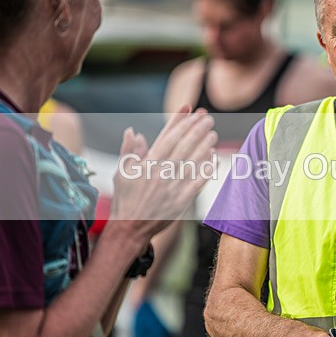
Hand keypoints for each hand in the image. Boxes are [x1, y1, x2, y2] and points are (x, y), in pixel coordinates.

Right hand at [111, 107, 216, 241]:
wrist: (129, 228)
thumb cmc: (125, 199)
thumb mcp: (122, 173)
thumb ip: (129, 152)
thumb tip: (133, 132)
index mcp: (147, 164)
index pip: (167, 136)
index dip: (179, 120)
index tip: (189, 108)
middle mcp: (160, 173)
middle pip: (183, 145)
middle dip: (196, 129)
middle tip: (207, 117)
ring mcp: (172, 187)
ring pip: (192, 161)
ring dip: (204, 145)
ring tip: (213, 133)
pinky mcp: (181, 201)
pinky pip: (197, 182)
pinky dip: (206, 168)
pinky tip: (212, 157)